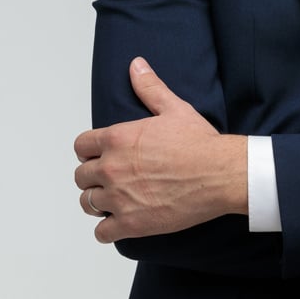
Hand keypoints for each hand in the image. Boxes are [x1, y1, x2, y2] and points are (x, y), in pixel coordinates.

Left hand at [74, 57, 247, 243]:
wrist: (219, 173)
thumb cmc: (199, 142)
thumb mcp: (174, 108)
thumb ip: (149, 87)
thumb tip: (136, 65)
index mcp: (118, 139)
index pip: (81, 146)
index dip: (90, 150)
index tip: (101, 154)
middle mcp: (112, 168)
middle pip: (80, 176)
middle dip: (93, 175)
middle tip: (112, 176)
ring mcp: (119, 198)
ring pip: (87, 203)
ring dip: (98, 201)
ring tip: (114, 198)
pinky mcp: (130, 223)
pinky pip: (101, 233)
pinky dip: (108, 228)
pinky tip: (120, 220)